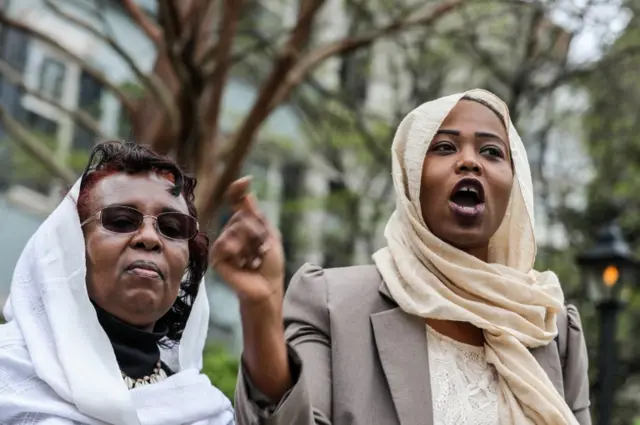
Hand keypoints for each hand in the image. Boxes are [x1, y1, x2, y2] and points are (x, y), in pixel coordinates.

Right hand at [209, 176, 284, 308]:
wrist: (266, 288)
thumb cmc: (270, 265)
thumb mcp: (270, 236)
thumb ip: (258, 217)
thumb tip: (248, 196)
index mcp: (244, 226)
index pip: (236, 204)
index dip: (238, 191)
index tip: (246, 181)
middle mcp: (231, 232)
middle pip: (241, 215)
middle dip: (256, 230)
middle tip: (261, 249)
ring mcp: (223, 245)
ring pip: (235, 228)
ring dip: (250, 242)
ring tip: (253, 258)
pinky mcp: (217, 258)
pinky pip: (226, 243)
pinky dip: (238, 251)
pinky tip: (243, 263)